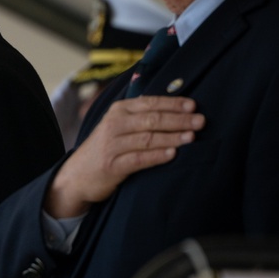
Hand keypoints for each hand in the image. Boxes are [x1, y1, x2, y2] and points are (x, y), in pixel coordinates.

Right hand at [45, 96, 204, 217]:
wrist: (78, 174)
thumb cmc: (106, 148)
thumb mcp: (117, 125)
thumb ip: (139, 115)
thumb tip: (173, 105)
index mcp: (118, 111)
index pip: (150, 103)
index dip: (173, 104)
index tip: (193, 106)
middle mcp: (114, 125)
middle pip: (151, 119)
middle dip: (178, 120)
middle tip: (200, 121)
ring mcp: (112, 145)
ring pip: (147, 138)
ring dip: (172, 137)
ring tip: (191, 137)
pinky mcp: (113, 165)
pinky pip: (139, 159)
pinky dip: (157, 156)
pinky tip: (173, 154)